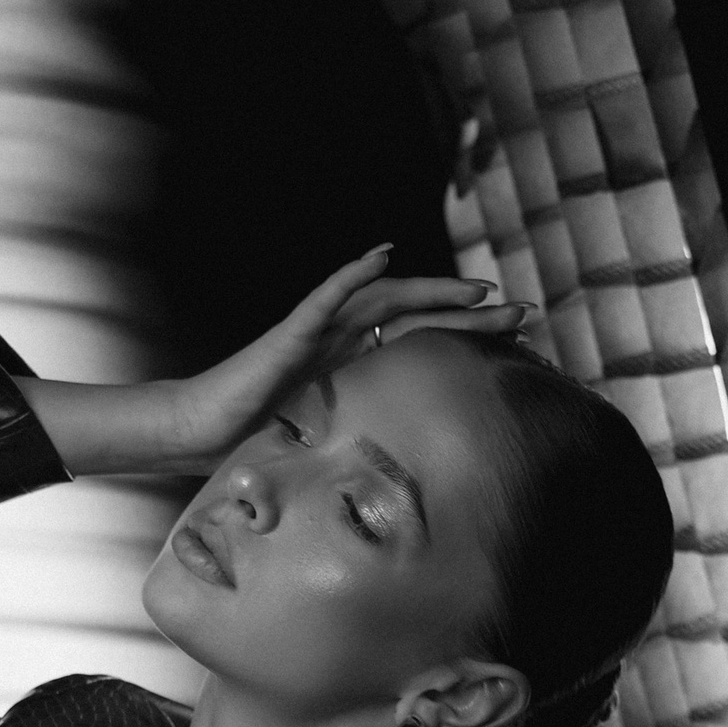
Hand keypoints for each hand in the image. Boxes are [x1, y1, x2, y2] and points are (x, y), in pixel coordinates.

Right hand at [161, 245, 533, 471]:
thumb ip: (367, 438)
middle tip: (522, 311)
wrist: (204, 434)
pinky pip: (325, 298)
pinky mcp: (290, 335)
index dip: (468, 335)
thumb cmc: (258, 442)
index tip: (516, 338)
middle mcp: (345, 339)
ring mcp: (319, 332)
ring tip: (476, 288)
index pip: (424, 341)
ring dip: (433, 290)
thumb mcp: (330, 443)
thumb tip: (416, 470)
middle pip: (418, 316)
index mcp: (358, 362)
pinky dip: (353, 274)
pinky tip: (381, 256)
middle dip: (471, 312)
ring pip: (385, 299)